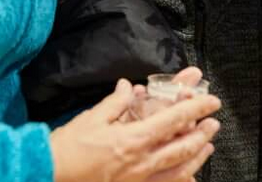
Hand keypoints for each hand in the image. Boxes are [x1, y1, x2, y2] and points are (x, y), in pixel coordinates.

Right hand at [51, 78, 220, 181]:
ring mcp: (138, 181)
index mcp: (133, 140)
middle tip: (214, 123)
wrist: (48, 175)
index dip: (195, 108)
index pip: (173, 120)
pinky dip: (179, 181)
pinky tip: (187, 177)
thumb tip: (130, 88)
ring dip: (196, 158)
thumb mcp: (92, 118)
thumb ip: (116, 102)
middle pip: (183, 148)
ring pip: (178, 171)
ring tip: (207, 147)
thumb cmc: (67, 149)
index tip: (210, 101)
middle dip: (202, 134)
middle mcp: (141, 163)